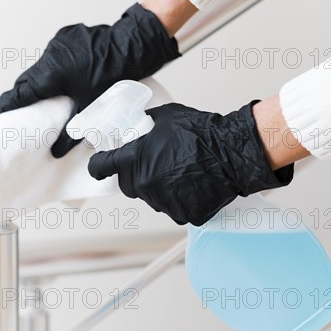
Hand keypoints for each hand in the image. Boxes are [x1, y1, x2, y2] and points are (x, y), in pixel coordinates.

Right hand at [0, 3, 180, 157]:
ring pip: (39, 68)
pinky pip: (52, 57)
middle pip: (27, 81)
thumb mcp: (90, 108)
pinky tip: (62, 80)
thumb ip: (70, 133)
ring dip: (39, 83)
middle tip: (17, 113)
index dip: (5, 107)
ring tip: (42, 99)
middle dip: (21, 97)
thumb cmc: (114, 76)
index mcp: (51, 75)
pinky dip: (52, 70)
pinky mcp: (66, 37)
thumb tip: (56, 152)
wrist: (132, 46)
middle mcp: (50, 57)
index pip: (19, 94)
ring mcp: (57, 44)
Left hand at [87, 102, 294, 225]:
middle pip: (127, 184)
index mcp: (134, 159)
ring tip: (179, 172)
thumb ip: (144, 124)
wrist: (231, 153)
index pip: (100, 167)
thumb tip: (137, 125)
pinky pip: (173, 208)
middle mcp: (144, 183)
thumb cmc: (201, 133)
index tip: (100, 166)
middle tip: (154, 164)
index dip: (99, 166)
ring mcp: (162, 201)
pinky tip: (191, 184)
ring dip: (158, 187)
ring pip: (151, 197)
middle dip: (135, 175)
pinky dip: (179, 199)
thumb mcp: (165, 116)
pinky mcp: (182, 214)